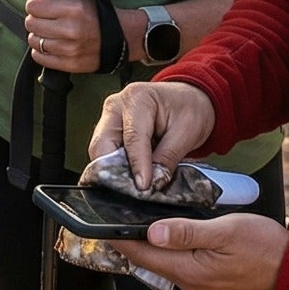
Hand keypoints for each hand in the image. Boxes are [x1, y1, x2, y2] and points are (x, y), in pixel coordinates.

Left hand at [23, 0, 106, 74]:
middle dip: (35, 19)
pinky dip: (41, 51)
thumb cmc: (97, 13)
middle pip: (31, 23)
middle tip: (45, 19)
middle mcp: (71, 29)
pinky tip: (50, 45)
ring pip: (34, 41)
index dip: (34, 4)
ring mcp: (70, 49)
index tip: (40, 5)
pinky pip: (40, 58)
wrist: (122, 36)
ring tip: (49, 32)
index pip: (34, 6)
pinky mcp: (70, 64)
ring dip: (38, 36)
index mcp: (73, 8)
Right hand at [91, 79, 216, 189]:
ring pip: (100, 152)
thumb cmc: (188, 108)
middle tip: (135, 190)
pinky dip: (117, 168)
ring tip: (135, 185)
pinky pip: (105, 154)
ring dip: (115, 171)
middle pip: (103, 144)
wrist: (187, 99)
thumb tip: (153, 182)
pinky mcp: (109, 131)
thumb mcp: (187, 132)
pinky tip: (132, 177)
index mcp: (137, 98)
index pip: (132, 138)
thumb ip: (168, 157)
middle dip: (115, 171)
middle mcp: (116, 106)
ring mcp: (109, 118)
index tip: (144, 186)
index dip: (137, 165)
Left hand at [104, 212, 286, 289]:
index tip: (102, 223)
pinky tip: (165, 234)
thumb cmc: (264, 248)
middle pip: (148, 261)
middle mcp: (189, 283)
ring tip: (134, 221)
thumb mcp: (224, 232)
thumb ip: (187, 232)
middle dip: (130, 240)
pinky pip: (178, 266)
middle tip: (114, 216)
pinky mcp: (209, 281)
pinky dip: (166, 250)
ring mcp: (199, 284)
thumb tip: (153, 232)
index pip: (142, 255)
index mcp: (189, 271)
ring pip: (163, 263)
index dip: (120, 238)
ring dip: (148, 245)